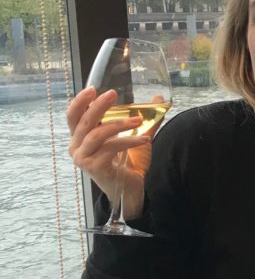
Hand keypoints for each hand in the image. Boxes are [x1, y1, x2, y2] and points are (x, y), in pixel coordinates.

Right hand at [67, 87, 155, 218]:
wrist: (130, 189)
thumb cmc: (127, 163)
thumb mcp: (134, 135)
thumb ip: (143, 118)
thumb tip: (159, 98)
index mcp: (80, 138)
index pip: (73, 115)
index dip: (80, 101)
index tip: (93, 89)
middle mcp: (76, 147)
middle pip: (84, 121)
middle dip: (99, 106)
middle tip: (113, 94)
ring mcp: (83, 159)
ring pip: (97, 134)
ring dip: (119, 125)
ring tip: (138, 121)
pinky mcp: (94, 168)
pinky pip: (110, 148)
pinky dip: (128, 142)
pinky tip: (143, 139)